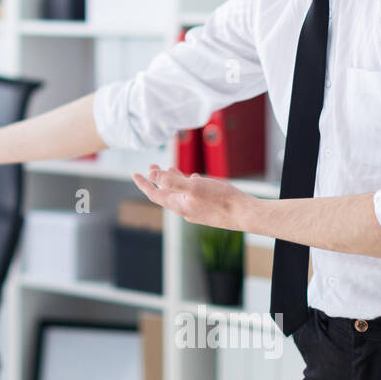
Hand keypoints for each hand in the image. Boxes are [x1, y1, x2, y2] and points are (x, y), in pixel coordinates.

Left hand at [132, 164, 249, 229]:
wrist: (245, 214)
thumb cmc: (220, 200)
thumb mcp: (193, 186)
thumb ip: (172, 181)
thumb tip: (153, 175)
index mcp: (178, 204)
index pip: (154, 194)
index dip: (144, 183)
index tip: (135, 174)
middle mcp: (185, 209)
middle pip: (166, 193)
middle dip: (158, 179)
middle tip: (152, 165)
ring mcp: (196, 210)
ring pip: (180, 193)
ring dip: (173, 180)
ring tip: (171, 168)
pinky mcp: (207, 209)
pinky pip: (192, 195)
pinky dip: (189, 185)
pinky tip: (194, 177)